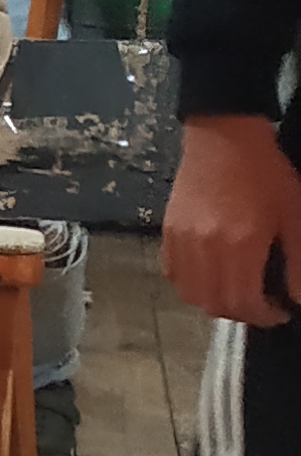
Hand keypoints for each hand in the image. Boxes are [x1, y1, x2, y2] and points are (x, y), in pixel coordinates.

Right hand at [165, 114, 300, 325]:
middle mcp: (205, 250)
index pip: (245, 303)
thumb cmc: (267, 175)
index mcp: (240, 247)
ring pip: (191, 294)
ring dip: (214, 303)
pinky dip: (191, 285)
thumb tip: (297, 297)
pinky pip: (173, 274)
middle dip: (242, 314)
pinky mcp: (168, 232)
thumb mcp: (295, 216)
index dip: (265, 316)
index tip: (281, 310)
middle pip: (215, 305)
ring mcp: (182, 241)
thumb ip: (299, 262)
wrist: (225, 138)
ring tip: (235, 293)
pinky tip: (210, 275)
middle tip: (261, 305)